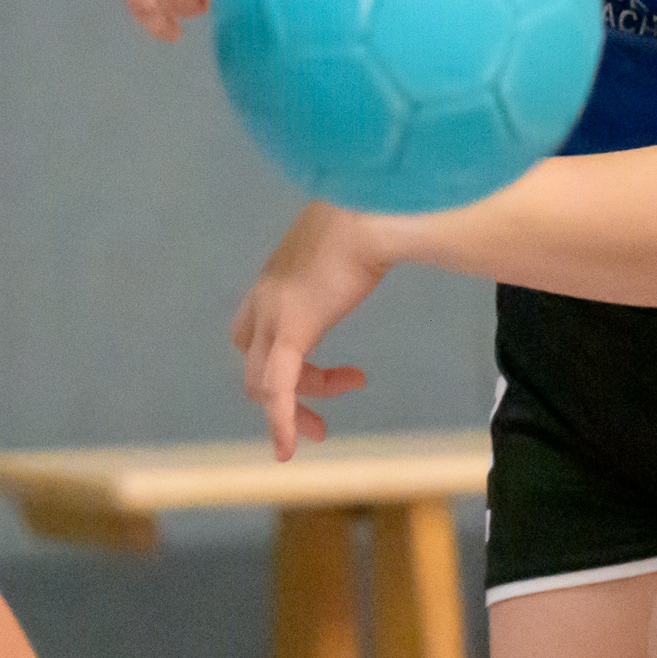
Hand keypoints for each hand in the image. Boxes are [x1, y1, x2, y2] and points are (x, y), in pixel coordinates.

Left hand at [229, 200, 391, 458]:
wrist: (376, 209)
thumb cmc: (380, 215)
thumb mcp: (360, 236)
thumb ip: (362, 249)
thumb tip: (403, 234)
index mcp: (278, 274)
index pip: (255, 329)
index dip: (277, 359)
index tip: (324, 371)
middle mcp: (265, 295)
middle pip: (254, 361)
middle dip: (282, 394)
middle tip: (319, 420)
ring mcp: (273, 314)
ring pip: (262, 382)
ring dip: (292, 411)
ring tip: (324, 429)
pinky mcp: (291, 331)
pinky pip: (277, 390)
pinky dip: (281, 423)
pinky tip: (289, 449)